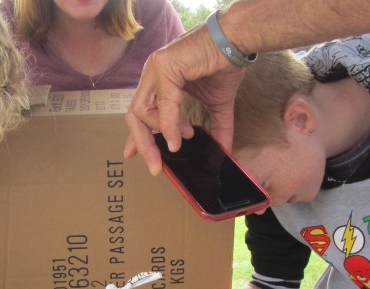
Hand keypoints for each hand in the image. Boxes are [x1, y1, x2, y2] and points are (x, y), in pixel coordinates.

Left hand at [124, 24, 244, 174]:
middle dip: (142, 143)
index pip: (140, 112)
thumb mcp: (217, 105)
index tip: (134, 155)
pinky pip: (162, 103)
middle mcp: (153, 74)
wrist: (236, 42)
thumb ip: (215, 128)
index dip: (136, 136)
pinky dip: (169, 124)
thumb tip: (224, 150)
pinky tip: (179, 138)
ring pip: (142, 111)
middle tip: (154, 165)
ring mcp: (155, 69)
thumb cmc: (224, 65)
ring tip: (181, 141)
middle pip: (135, 115)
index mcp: (160, 82)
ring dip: (159, 134)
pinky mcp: (164, 66)